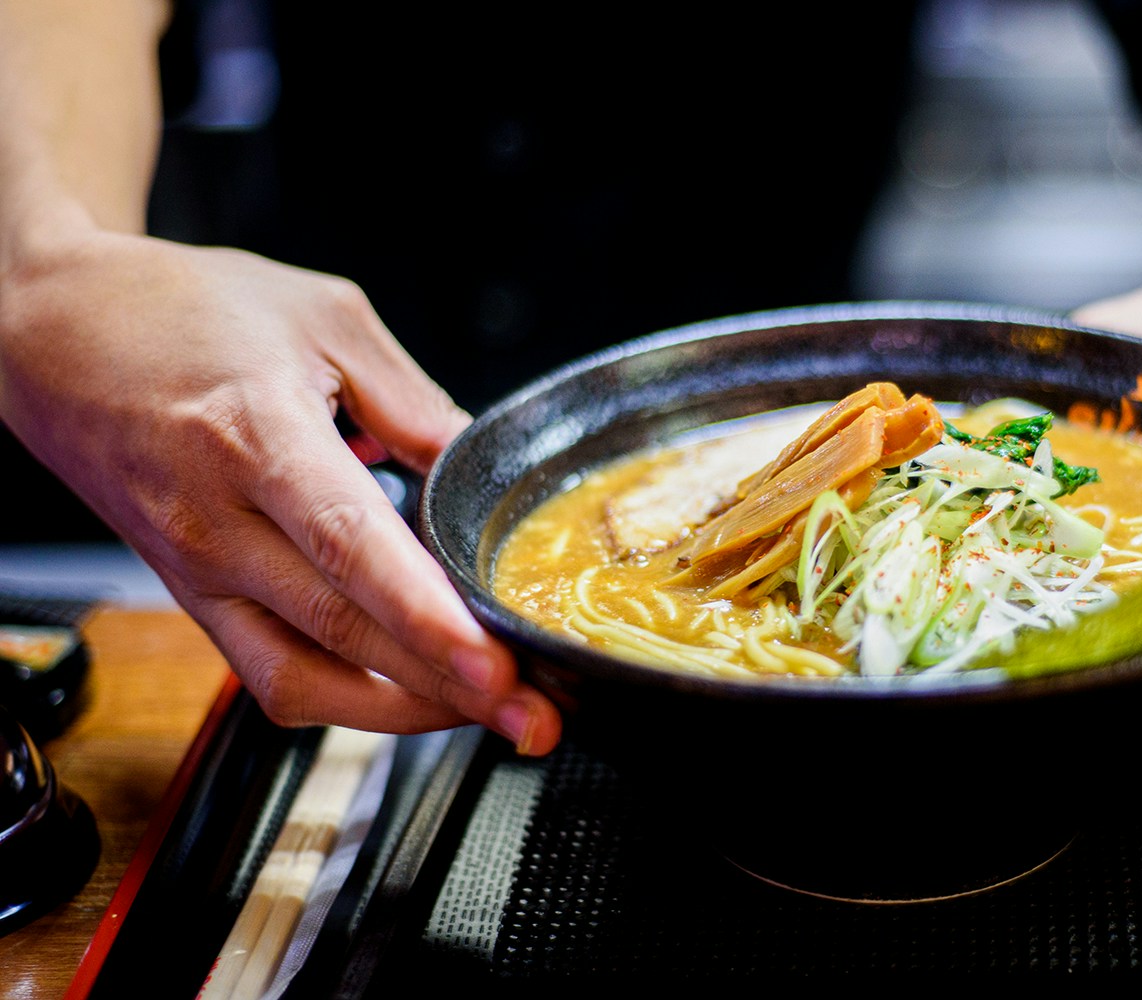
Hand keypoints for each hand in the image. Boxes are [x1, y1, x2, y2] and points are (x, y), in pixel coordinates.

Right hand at [0, 223, 560, 750]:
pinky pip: (273, 677)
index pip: (349, 546)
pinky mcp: (193, 602)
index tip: (495, 665)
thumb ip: (416, 401)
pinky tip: (419, 696)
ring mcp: (198, 574)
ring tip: (495, 715)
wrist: (56, 334)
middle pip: (344, 631)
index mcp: (257, 436)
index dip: (426, 617)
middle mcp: (218, 522)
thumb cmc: (183, 313)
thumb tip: (484, 470)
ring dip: (410, 712)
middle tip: (539, 714)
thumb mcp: (324, 318)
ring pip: (306, 678)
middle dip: (453, 688)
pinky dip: (353, 701)